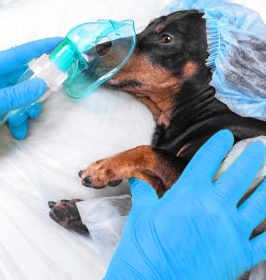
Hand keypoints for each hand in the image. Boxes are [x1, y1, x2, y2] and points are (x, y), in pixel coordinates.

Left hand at [0, 37, 61, 152]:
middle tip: (50, 92)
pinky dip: (21, 122)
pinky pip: (17, 112)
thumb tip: (41, 85)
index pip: (16, 55)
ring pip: (23, 97)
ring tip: (24, 120)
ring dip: (28, 109)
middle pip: (24, 77)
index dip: (39, 47)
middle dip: (37, 87)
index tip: (59, 43)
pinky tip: (18, 131)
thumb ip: (12, 96)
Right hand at [105, 130, 265, 279]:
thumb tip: (138, 179)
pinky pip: (265, 239)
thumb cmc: (144, 246)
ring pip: (260, 201)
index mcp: (189, 192)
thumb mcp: (141, 214)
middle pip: (240, 174)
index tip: (225, 136)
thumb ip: (144, 192)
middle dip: (252, 157)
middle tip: (259, 148)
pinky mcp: (240, 254)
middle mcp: (214, 206)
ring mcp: (231, 229)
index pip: (207, 159)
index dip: (217, 144)